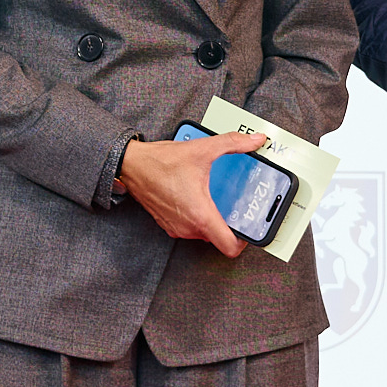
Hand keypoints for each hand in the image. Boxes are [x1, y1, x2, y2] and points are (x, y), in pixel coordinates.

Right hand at [118, 129, 266, 257]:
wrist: (130, 165)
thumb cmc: (160, 162)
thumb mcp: (203, 149)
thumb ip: (234, 143)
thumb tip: (256, 140)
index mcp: (200, 215)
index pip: (230, 246)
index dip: (245, 240)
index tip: (249, 226)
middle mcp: (188, 227)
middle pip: (219, 237)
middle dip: (230, 223)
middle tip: (236, 205)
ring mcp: (177, 228)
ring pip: (205, 232)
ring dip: (212, 217)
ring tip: (217, 197)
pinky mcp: (168, 224)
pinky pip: (190, 227)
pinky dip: (197, 216)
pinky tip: (198, 196)